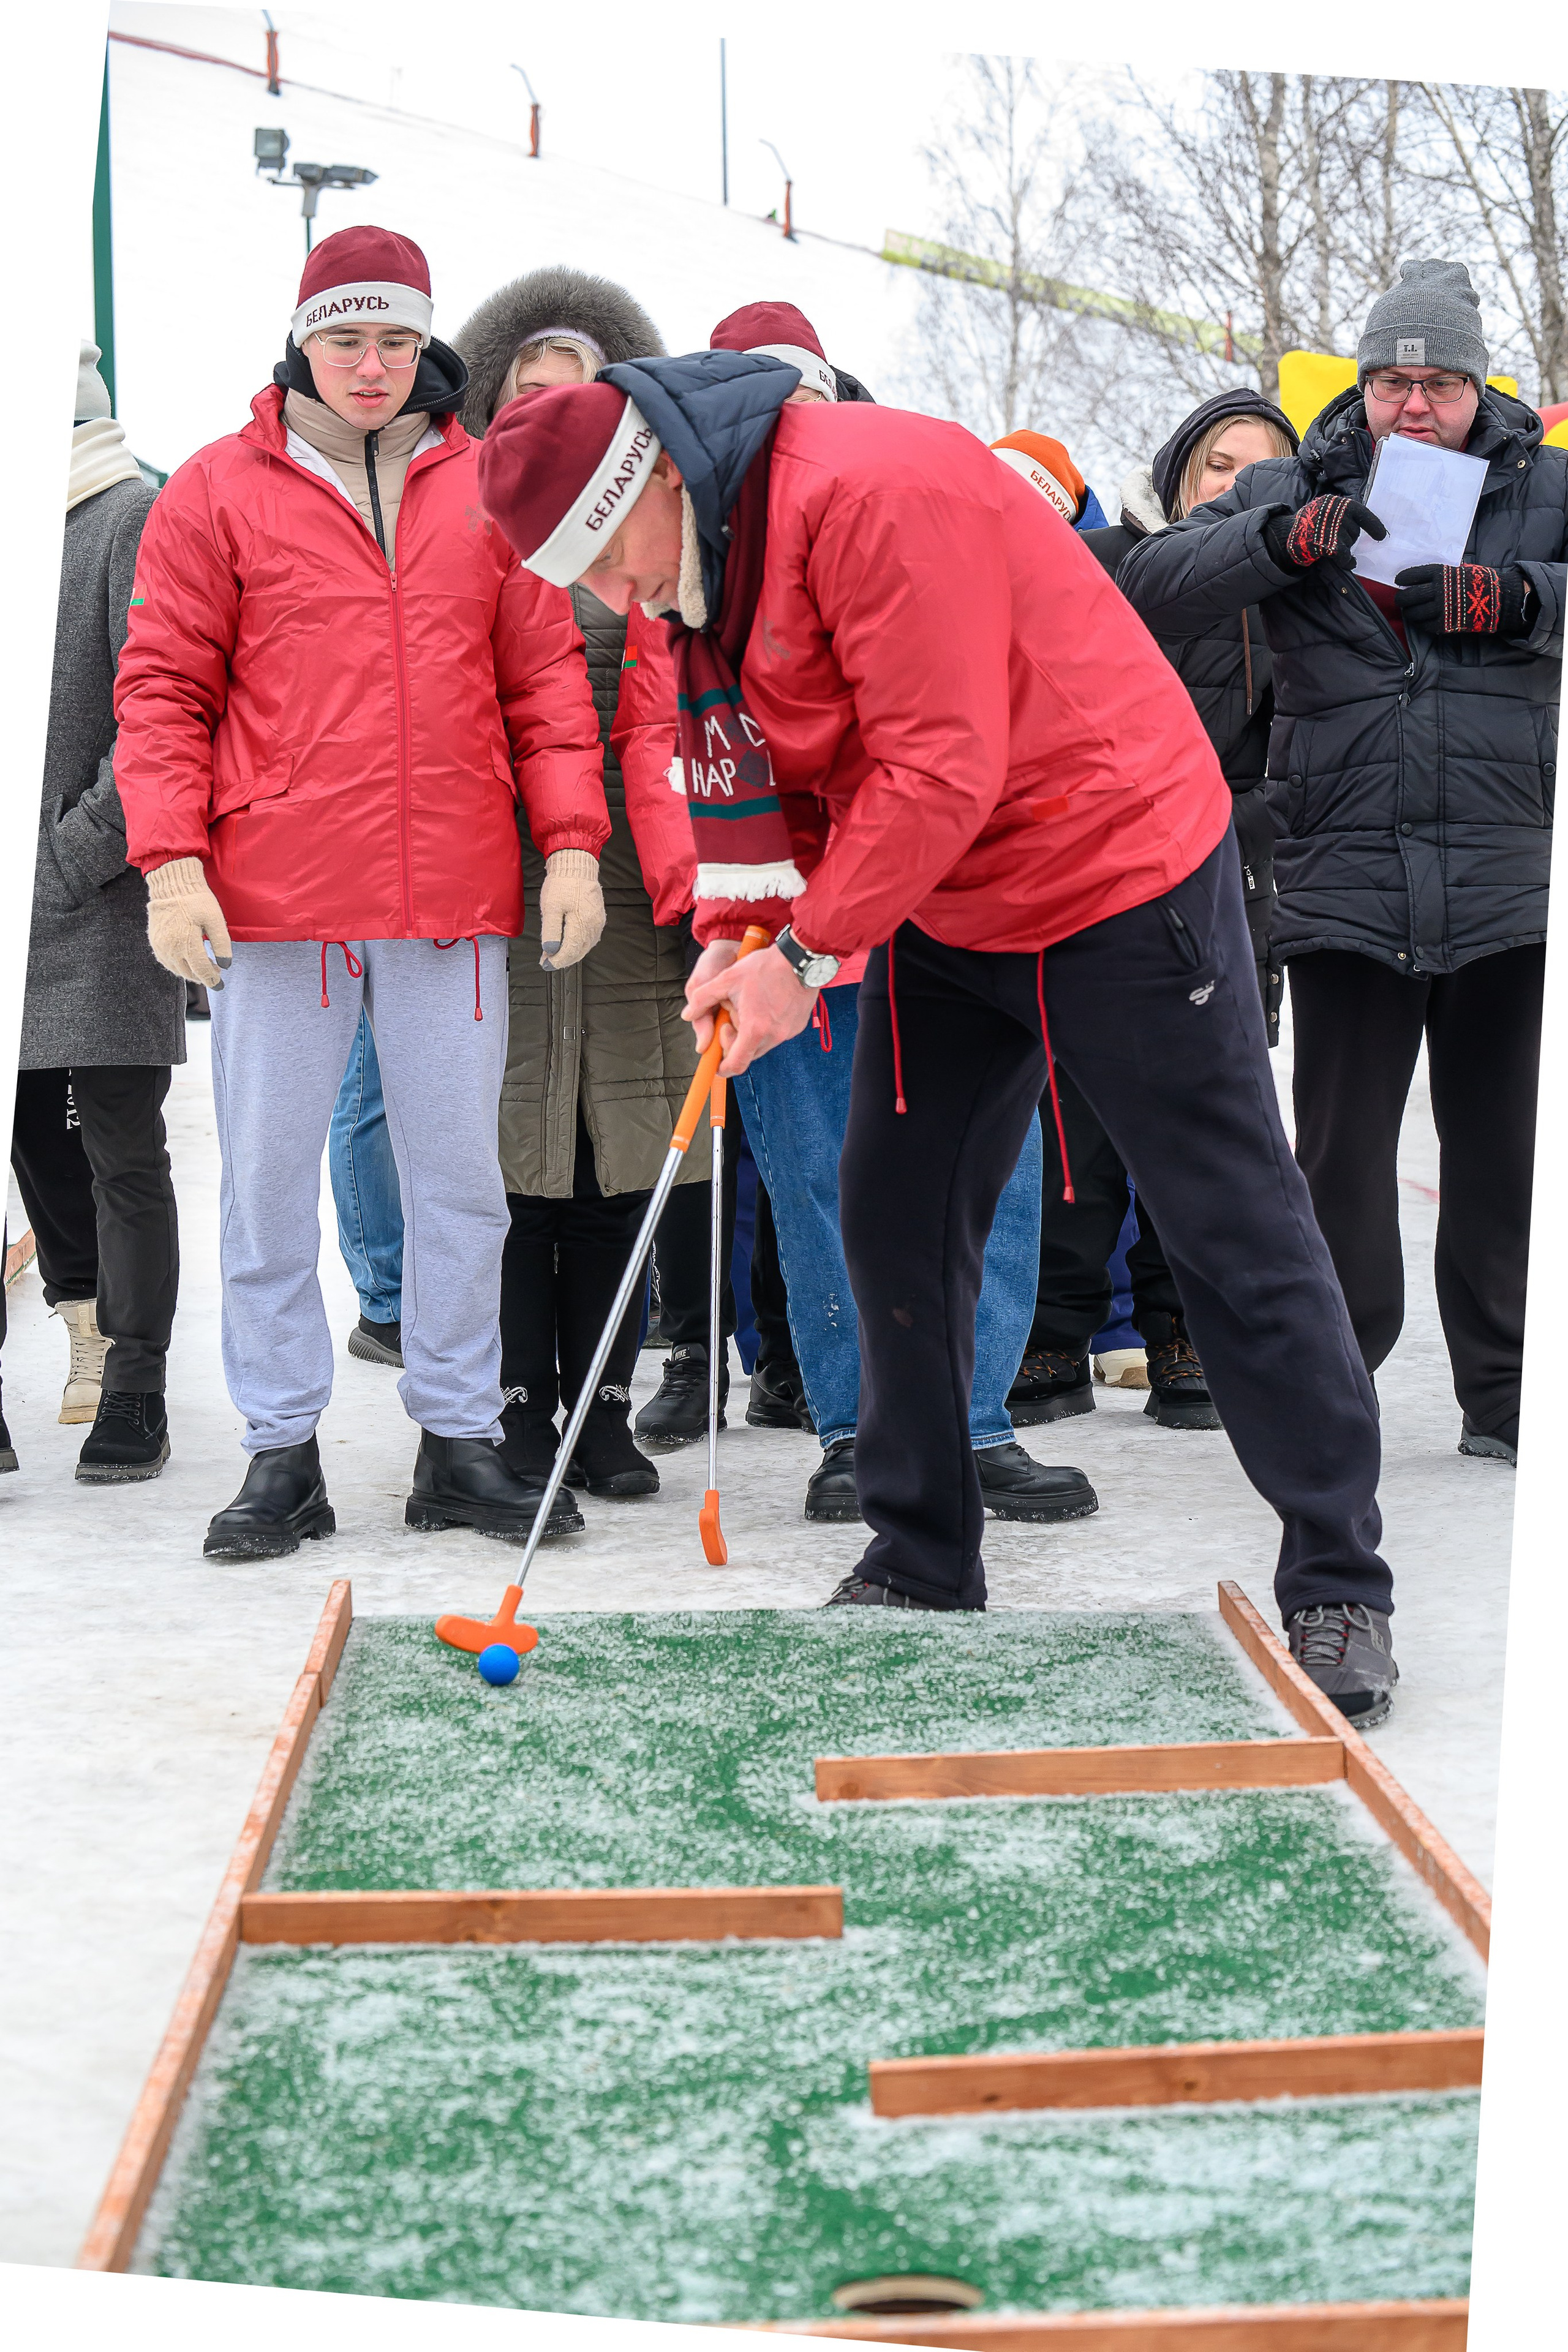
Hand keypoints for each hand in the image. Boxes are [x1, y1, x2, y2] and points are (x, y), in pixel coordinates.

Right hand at [145, 856, 231, 986]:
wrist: (172, 885)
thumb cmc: (196, 900)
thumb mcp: (215, 919)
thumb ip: (221, 944)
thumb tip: (226, 965)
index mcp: (186, 942)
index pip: (201, 970)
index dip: (212, 979)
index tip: (220, 985)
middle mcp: (170, 948)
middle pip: (188, 972)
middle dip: (203, 977)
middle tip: (215, 973)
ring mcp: (160, 946)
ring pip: (177, 969)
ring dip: (191, 973)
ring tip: (204, 968)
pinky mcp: (154, 942)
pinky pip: (167, 962)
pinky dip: (179, 966)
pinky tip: (188, 962)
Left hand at [538, 849, 604, 968]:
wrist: (576, 864)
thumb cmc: (562, 884)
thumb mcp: (551, 907)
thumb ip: (551, 931)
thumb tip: (551, 951)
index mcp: (582, 924)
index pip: (570, 951)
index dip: (557, 960)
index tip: (545, 964)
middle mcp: (593, 926)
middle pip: (579, 951)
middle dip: (563, 959)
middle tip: (548, 962)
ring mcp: (598, 922)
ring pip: (585, 946)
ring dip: (571, 953)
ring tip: (556, 955)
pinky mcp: (598, 917)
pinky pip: (589, 938)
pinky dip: (579, 945)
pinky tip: (569, 944)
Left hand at [683, 941, 817, 1074]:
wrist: (801, 959)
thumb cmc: (764, 967)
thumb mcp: (727, 978)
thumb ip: (702, 998)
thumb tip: (688, 1015)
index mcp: (754, 1029)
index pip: (736, 1065)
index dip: (723, 1067)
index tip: (716, 1059)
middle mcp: (773, 1036)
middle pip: (748, 1055)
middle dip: (735, 1041)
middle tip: (732, 1015)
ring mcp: (788, 1033)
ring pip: (762, 1045)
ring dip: (750, 1033)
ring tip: (750, 1005)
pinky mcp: (798, 1027)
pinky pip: (776, 1035)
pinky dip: (766, 1027)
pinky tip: (765, 1004)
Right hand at [1264, 495, 1386, 573]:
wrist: (1284, 537)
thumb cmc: (1304, 525)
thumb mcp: (1322, 510)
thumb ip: (1339, 514)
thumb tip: (1360, 525)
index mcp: (1336, 503)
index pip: (1361, 512)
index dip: (1373, 524)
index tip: (1381, 536)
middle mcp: (1337, 513)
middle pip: (1355, 530)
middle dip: (1349, 537)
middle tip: (1332, 539)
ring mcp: (1334, 529)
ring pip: (1350, 543)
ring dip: (1344, 548)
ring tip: (1329, 548)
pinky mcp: (1330, 545)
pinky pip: (1346, 556)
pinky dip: (1347, 562)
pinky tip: (1348, 563)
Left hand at [1395, 563, 1533, 636]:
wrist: (1499, 598)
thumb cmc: (1479, 581)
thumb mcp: (1458, 571)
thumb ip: (1440, 576)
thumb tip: (1420, 580)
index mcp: (1441, 573)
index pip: (1413, 575)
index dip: (1403, 578)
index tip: (1399, 581)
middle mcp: (1437, 590)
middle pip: (1409, 596)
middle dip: (1402, 598)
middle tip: (1401, 598)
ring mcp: (1440, 609)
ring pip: (1414, 613)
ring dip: (1409, 612)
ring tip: (1410, 611)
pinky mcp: (1444, 624)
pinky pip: (1424, 625)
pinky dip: (1420, 623)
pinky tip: (1420, 620)